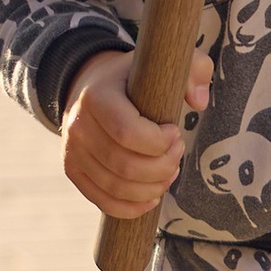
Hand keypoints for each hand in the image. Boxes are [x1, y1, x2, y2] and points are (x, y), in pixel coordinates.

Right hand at [62, 46, 214, 216]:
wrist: (93, 85)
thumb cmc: (136, 78)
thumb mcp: (166, 62)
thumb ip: (194, 68)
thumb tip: (198, 101)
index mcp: (97, 96)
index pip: (128, 133)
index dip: (160, 142)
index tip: (175, 132)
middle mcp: (77, 125)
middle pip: (125, 166)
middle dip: (163, 167)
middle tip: (177, 153)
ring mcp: (72, 151)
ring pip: (117, 188)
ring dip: (152, 188)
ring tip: (169, 173)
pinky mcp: (73, 170)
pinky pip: (103, 201)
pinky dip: (132, 207)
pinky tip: (152, 197)